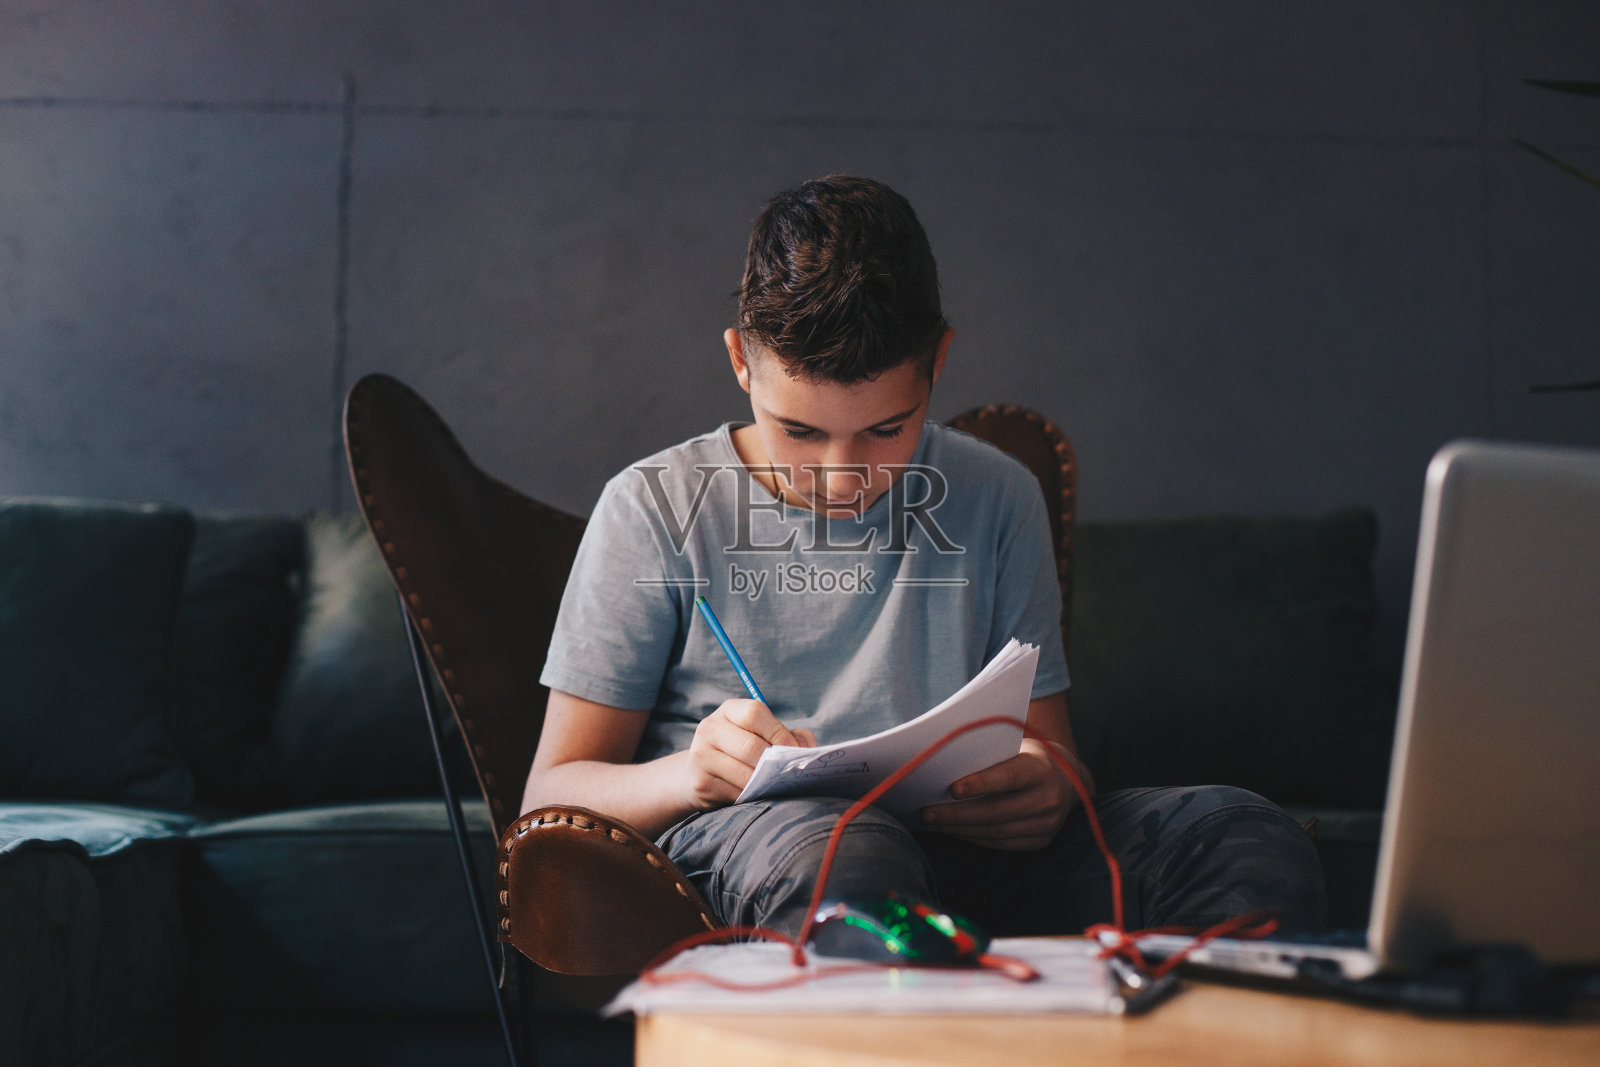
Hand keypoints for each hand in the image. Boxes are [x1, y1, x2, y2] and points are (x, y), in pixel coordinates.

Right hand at [683, 699, 814, 810]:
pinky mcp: (700, 783)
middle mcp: (710, 728)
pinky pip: (736, 793)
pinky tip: (757, 793)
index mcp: (729, 710)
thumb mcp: (761, 734)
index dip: (779, 733)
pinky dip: (753, 796)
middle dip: (774, 763)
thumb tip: (807, 749)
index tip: (794, 750)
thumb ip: (788, 735)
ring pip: (744, 773)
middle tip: (787, 773)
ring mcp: (701, 756)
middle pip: (750, 746)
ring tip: (776, 784)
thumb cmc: (742, 750)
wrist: (700, 772)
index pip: (754, 713)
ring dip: (765, 782)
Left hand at [918, 739, 1087, 850]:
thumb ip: (990, 754)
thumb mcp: (1016, 746)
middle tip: (927, 812)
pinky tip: (953, 831)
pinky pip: (1000, 843)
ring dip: (960, 829)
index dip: (981, 783)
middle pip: (996, 811)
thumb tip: (943, 763)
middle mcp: (1048, 798)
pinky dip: (974, 837)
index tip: (951, 789)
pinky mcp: (1040, 841)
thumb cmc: (1026, 756)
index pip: (1009, 777)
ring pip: (995, 831)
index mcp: (1042, 768)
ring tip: (933, 822)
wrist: (1065, 779)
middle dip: (957, 814)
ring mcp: (1046, 824)